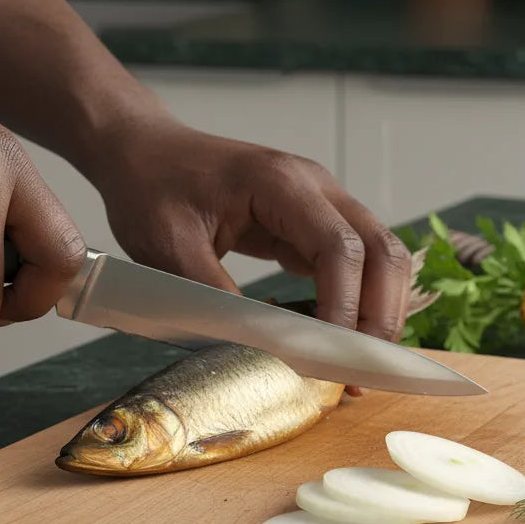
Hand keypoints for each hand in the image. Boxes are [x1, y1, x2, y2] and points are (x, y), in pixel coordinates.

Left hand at [91, 118, 412, 341]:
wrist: (143, 152)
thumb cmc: (151, 188)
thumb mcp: (169, 247)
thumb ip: (215, 295)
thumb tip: (258, 346)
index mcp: (279, 183)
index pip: (339, 247)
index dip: (344, 307)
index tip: (329, 358)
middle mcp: (314, 187)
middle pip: (381, 251)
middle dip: (379, 315)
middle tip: (359, 371)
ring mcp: (319, 203)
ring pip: (378, 257)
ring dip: (376, 311)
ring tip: (354, 364)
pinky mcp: (311, 223)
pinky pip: (353, 263)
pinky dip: (356, 302)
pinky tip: (336, 340)